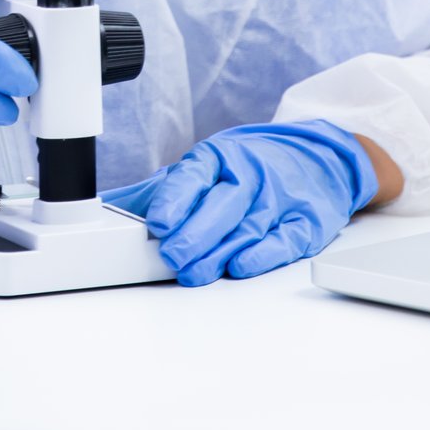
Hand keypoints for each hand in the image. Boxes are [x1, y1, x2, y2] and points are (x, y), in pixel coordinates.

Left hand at [105, 120, 377, 285]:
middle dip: (195, 232)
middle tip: (172, 256)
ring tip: (193, 272)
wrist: (319, 157)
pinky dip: (264, 255)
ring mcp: (281, 197)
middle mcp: (251, 174)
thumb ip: (162, 190)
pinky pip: (286, 239)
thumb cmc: (251, 167)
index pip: (195, 174)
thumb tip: (111, 208)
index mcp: (221, 157)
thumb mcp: (207, 167)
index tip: (157, 222)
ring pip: (248, 226)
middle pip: (222, 203)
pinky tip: (241, 266)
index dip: (175, 199)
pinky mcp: (308, 221)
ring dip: (220, 252)